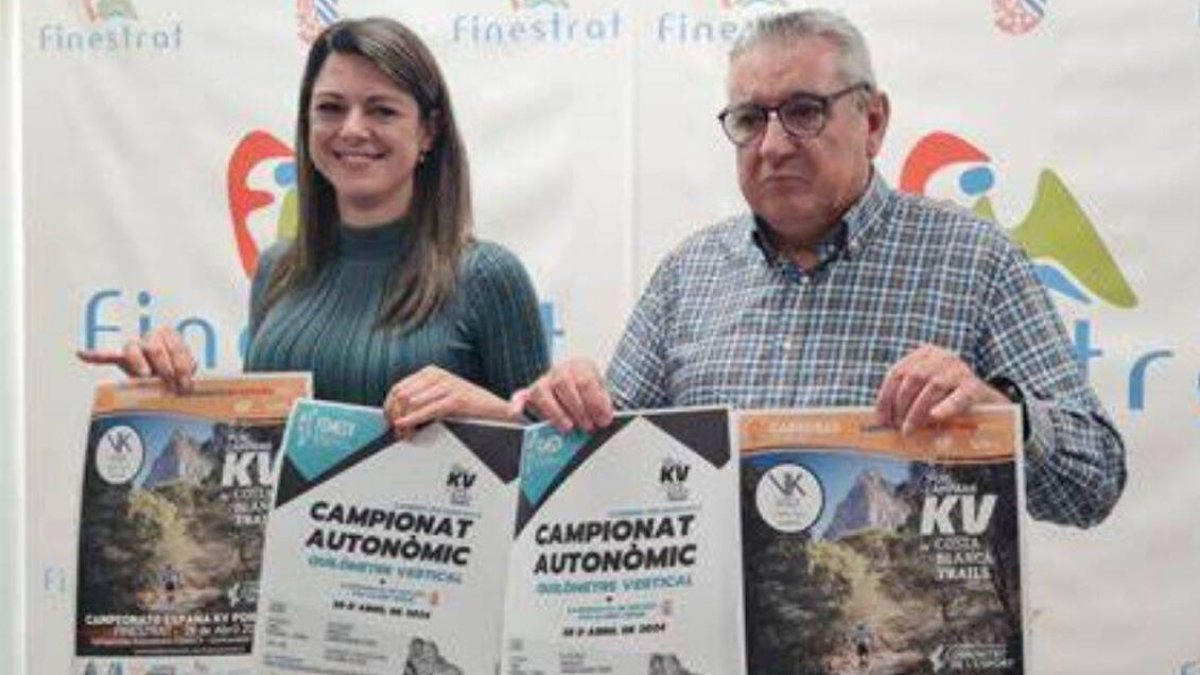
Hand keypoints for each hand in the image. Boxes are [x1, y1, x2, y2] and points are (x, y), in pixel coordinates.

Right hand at [76, 326, 196, 392]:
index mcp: (170, 335)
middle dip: (164, 367)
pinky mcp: (122, 357)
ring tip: (146, 375)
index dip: (182, 367)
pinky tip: (82, 354)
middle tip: (169, 383)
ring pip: (133, 350)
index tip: (185, 383)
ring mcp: (135, 346)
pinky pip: (106, 354)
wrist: (164, 368)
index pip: (176, 348)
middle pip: (155, 348)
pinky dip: (95, 355)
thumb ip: (185, 370)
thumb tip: (187, 386)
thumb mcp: (185, 367)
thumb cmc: (176, 366)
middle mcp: (151, 337)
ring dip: (140, 364)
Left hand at [383, 366, 512, 436]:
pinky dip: (413, 419)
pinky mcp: (456, 398)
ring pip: (410, 402)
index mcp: (430, 373)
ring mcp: (447, 385)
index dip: (389, 407)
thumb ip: (420, 401)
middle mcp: (436, 375)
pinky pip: (428, 410)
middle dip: (395, 415)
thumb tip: (395, 413)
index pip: (398, 388)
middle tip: (397, 432)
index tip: (389, 422)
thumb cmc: (466, 406)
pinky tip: (406, 426)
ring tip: (405, 435)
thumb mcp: (439, 398)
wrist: (493, 409)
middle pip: (401, 395)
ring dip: (404, 421)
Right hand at [510, 358, 613, 432]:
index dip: (595, 402)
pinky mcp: (530, 393)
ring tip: (568, 427)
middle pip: (564, 384)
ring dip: (555, 412)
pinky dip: (516, 404)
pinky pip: (520, 397)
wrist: (578, 384)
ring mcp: (543, 381)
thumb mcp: (602, 392)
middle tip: (588, 426)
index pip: (585, 381)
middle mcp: (560, 370)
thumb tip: (604, 418)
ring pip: (542, 392)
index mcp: (580, 366)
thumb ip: (602, 403)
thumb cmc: (590, 392)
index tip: (604, 419)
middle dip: (577, 408)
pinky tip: (516, 412)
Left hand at [875, 344, 1007, 433]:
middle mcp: (941, 356)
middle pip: (913, 378)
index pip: (897, 372)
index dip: (885, 397)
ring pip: (932, 386)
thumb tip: (880, 421)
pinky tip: (935, 416)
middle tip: (898, 427)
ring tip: (909, 430)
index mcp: (924, 354)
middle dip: (901, 406)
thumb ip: (905, 401)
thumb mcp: (924, 395)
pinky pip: (958, 396)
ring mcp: (959, 368)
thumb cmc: (946, 401)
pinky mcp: (974, 385)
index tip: (881, 419)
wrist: (985, 403)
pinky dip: (946, 406)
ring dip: (917, 411)